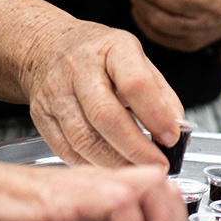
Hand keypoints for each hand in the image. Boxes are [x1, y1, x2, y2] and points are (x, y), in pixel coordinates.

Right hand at [23, 18, 184, 167]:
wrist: (47, 47)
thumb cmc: (99, 56)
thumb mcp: (137, 61)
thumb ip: (161, 95)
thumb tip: (179, 129)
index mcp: (112, 49)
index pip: (135, 84)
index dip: (156, 116)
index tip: (171, 138)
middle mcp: (79, 68)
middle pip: (106, 116)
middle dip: (136, 149)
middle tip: (156, 166)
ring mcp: (56, 93)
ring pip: (84, 138)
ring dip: (114, 163)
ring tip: (136, 173)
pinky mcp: (42, 116)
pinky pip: (66, 149)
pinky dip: (90, 166)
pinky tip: (109, 170)